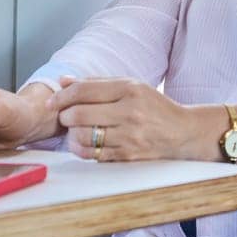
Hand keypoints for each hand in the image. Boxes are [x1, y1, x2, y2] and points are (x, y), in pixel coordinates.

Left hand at [51, 78, 194, 161]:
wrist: (183, 132)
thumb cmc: (155, 107)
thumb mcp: (131, 86)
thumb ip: (97, 83)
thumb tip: (64, 81)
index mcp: (130, 89)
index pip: (84, 90)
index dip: (62, 96)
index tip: (53, 102)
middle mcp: (129, 112)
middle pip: (79, 114)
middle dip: (64, 116)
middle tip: (64, 117)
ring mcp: (129, 136)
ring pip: (83, 136)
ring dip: (71, 135)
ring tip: (74, 131)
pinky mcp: (128, 156)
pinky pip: (93, 155)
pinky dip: (81, 149)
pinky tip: (83, 144)